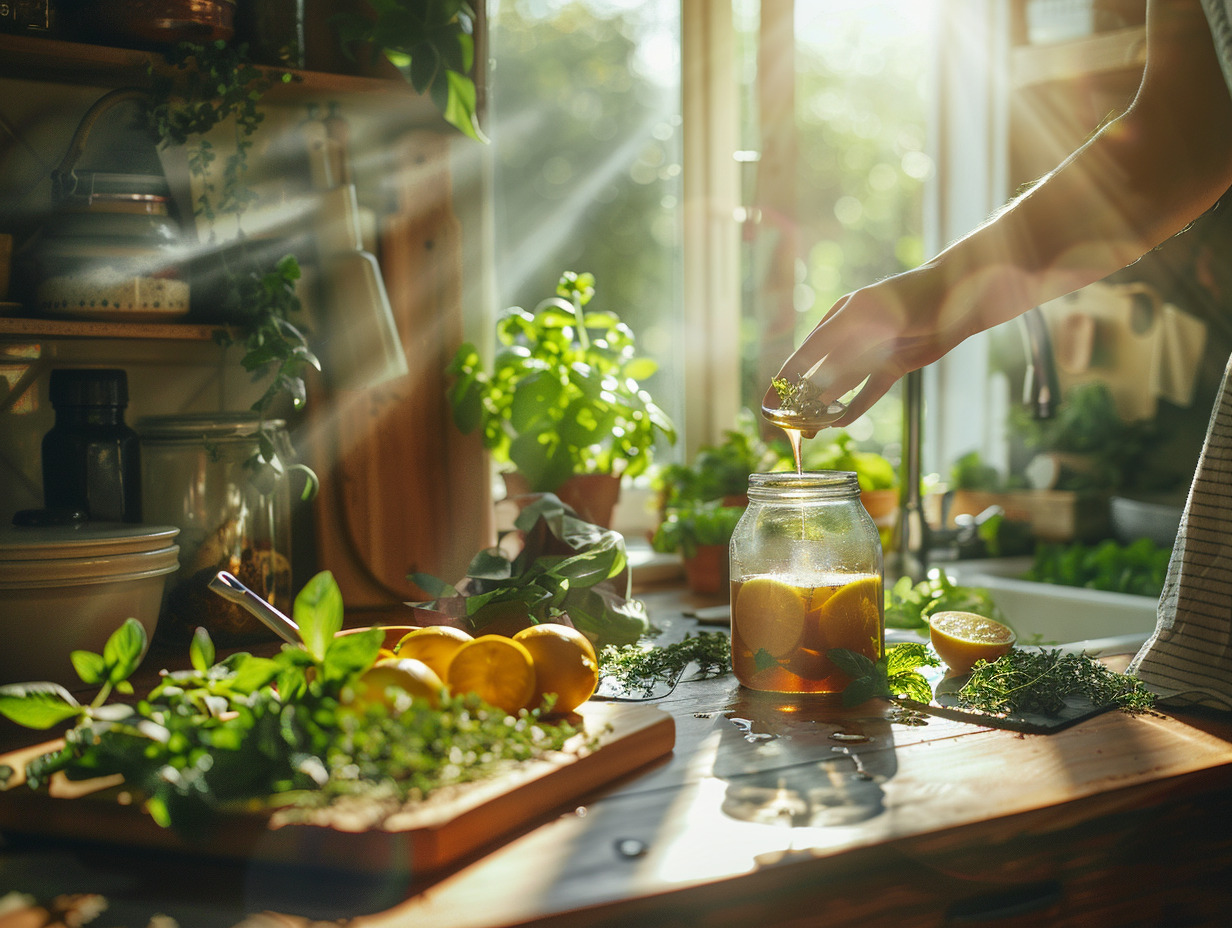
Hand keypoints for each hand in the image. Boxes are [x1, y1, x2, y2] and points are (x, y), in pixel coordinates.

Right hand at [763, 264, 978, 426]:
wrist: (958, 294)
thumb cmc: (911, 295)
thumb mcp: (870, 314)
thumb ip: (842, 343)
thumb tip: (815, 377)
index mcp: (839, 318)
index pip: (805, 354)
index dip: (786, 379)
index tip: (770, 401)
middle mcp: (852, 336)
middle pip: (820, 373)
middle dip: (801, 399)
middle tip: (787, 423)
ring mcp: (873, 351)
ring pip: (842, 384)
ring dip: (826, 406)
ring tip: (811, 429)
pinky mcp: (893, 365)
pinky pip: (870, 391)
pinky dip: (857, 406)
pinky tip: (843, 422)